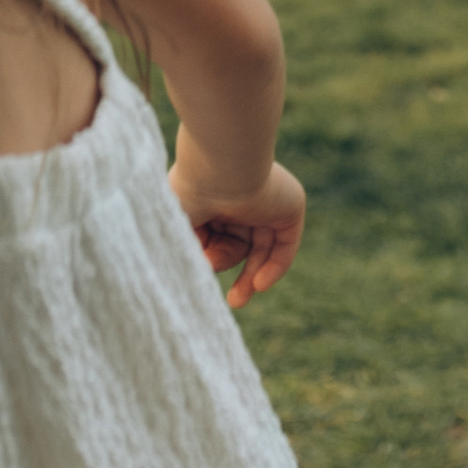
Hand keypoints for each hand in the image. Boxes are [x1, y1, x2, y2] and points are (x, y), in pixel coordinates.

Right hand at [169, 145, 305, 306]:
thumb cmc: (189, 193)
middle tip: (229, 301)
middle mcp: (240, 196)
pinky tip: (259, 285)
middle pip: (238, 244)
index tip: (197, 274)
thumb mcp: (177, 226)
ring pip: (261, 248)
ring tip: (236, 299)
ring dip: (250, 277)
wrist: (219, 167)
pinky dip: (274, 267)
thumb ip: (182, 249)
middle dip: (228, 268)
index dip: (209, 257)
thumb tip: (179, 277)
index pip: (215, 234)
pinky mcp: (290, 205)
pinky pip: (286, 244)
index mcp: (213, 194)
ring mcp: (267, 201)